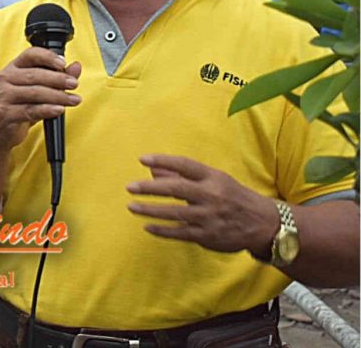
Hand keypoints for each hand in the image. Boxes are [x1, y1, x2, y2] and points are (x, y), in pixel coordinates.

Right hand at [0, 47, 80, 149]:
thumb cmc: (19, 106)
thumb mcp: (39, 89)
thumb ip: (58, 77)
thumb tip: (76, 66)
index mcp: (13, 67)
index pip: (30, 54)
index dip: (48, 57)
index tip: (63, 64)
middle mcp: (5, 78)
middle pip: (34, 75)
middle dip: (58, 79)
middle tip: (74, 84)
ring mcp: (4, 96)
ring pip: (34, 93)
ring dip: (58, 96)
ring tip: (73, 99)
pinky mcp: (6, 113)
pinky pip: (30, 110)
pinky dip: (47, 109)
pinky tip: (59, 109)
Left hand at [127, 154, 279, 253]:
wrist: (264, 224)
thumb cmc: (232, 196)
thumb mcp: (213, 180)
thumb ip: (183, 176)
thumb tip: (152, 171)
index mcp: (213, 177)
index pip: (184, 165)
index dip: (163, 160)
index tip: (142, 159)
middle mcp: (211, 195)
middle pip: (176, 188)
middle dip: (150, 188)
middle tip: (130, 187)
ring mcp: (210, 216)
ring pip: (175, 212)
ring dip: (150, 210)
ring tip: (132, 206)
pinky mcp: (209, 235)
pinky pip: (181, 232)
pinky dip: (163, 230)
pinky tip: (148, 226)